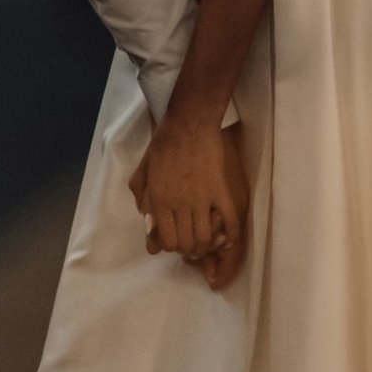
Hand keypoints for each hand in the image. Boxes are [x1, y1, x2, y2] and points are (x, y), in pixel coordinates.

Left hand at [127, 113, 249, 288]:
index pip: (166, 239)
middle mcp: (179, 204)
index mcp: (159, 199)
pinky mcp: (220, 190)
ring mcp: (202, 198)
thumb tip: (147, 221)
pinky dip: (230, 235)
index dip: (171, 246)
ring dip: (205, 247)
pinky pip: (229, 220)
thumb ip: (141, 196)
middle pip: (186, 243)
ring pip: (205, 237)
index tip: (175, 241)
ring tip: (206, 244)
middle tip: (190, 244)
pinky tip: (228, 240)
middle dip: (187, 249)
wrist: (189, 122)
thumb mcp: (143, 169)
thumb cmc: (163, 143)